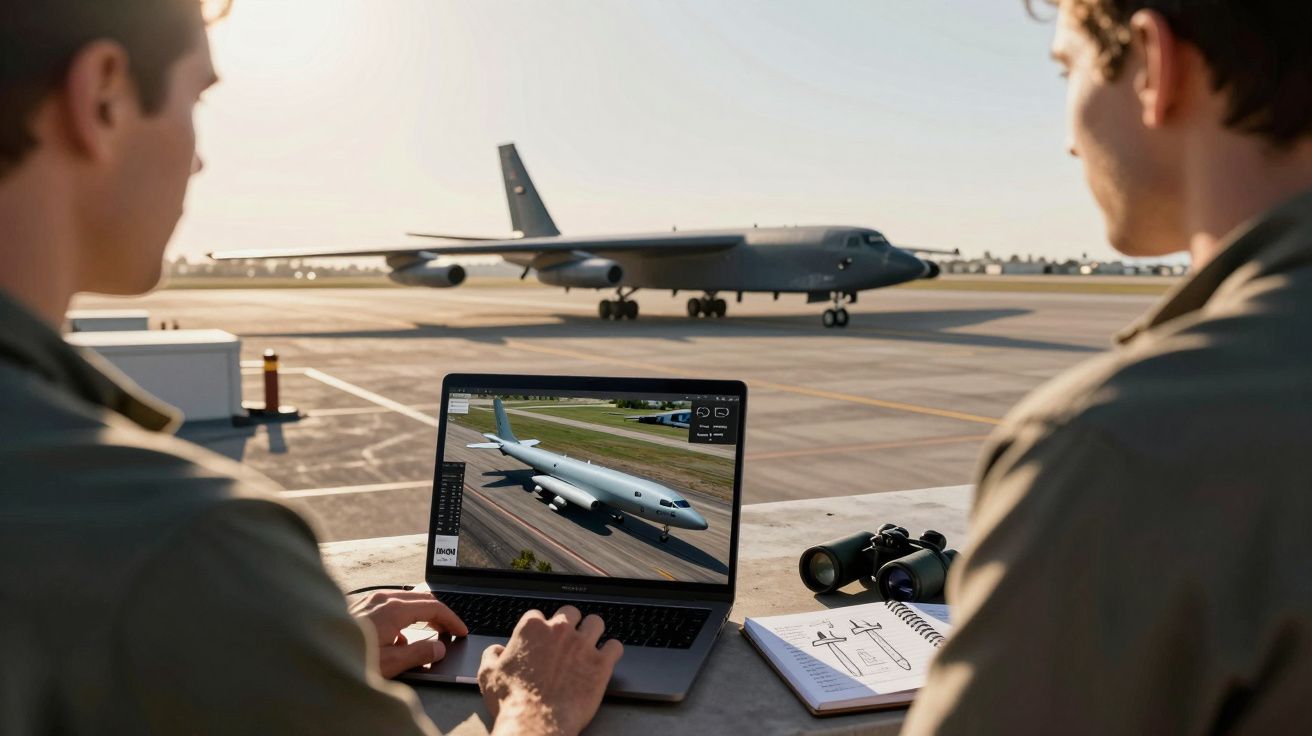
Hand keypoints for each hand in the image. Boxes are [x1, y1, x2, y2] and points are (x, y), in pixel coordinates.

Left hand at [349, 590, 468, 677]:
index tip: (460, 631)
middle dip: (440, 614)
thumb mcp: (390, 663)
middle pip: (422, 599)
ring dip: (422, 615)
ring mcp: (370, 601)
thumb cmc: (348, 659)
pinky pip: (390, 606)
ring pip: (406, 601)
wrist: (313, 656)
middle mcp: (382, 599)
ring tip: (431, 632)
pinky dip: (404, 618)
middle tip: (451, 630)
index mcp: (393, 609)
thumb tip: (438, 648)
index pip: (433, 607)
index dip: (451, 619)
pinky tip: (401, 639)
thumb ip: (419, 653)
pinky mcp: (361, 607)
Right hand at [478, 605, 622, 735]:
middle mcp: (559, 630)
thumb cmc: (513, 701)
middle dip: (569, 623)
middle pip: (570, 612)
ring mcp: (583, 645)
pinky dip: (612, 651)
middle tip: (566, 639)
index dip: (539, 628)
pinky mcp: (601, 663)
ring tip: (589, 643)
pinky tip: (607, 657)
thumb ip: (491, 655)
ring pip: (596, 622)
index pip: (538, 615)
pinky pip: (616, 646)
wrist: (536, 722)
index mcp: (532, 629)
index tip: (541, 640)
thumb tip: (496, 650)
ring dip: (593, 631)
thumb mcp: (489, 675)